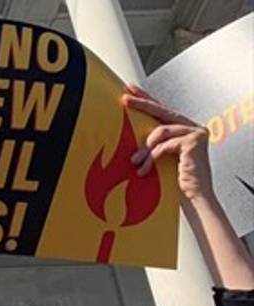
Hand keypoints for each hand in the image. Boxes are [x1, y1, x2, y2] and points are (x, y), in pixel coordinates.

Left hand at [121, 84, 213, 202]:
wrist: (191, 199)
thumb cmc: (173, 182)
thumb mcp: (156, 158)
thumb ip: (148, 145)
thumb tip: (127, 137)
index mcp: (181, 129)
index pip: (160, 110)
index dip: (145, 99)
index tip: (129, 91)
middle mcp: (191, 126)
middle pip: (161, 111)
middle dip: (141, 104)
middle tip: (124, 99)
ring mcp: (195, 132)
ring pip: (160, 131)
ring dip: (144, 149)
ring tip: (135, 163)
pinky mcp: (195, 140)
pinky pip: (165, 144)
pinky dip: (152, 157)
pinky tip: (144, 170)